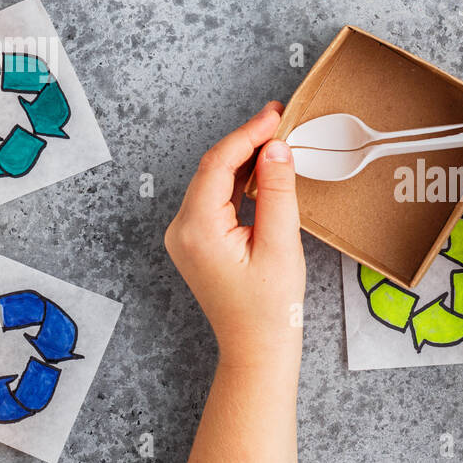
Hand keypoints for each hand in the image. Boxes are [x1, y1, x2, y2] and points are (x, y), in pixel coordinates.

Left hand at [165, 102, 304, 359]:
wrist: (257, 347)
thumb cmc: (270, 307)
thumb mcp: (280, 244)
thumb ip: (276, 191)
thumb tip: (276, 148)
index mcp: (197, 228)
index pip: (219, 163)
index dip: (248, 134)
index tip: (275, 114)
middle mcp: (181, 229)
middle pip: (213, 168)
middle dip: (247, 142)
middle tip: (280, 121)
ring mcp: (185, 236)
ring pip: (213, 181)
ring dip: (244, 160)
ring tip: (277, 141)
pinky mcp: (196, 241)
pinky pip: (215, 199)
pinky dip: (238, 181)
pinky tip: (262, 172)